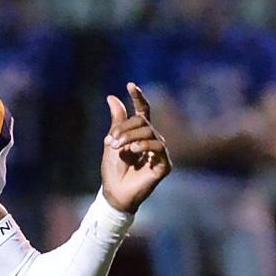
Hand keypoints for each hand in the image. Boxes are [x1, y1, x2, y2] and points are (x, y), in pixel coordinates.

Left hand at [101, 82, 171, 213]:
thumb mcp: (112, 140)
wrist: (114, 191)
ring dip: (130, 137)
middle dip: (124, 128)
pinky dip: (144, 145)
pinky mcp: (164, 165)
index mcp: (139, 134)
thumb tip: (112, 97)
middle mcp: (152, 141)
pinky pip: (158, 147)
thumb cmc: (113, 168)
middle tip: (110, 140)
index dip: (138, 98)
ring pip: (149, 132)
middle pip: (142, 122)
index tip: (130, 85)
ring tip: (118, 146)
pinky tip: (133, 149)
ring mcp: (159, 153)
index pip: (143, 111)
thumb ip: (117, 121)